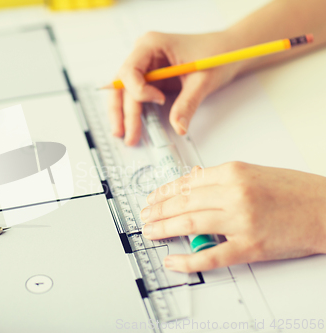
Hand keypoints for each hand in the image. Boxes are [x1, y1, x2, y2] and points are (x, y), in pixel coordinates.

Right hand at [108, 31, 241, 144]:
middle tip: (127, 134)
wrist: (229, 51)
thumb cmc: (217, 54)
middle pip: (122, 85)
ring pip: (124, 92)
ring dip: (123, 114)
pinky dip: (133, 112)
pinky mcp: (151, 80)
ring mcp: (145, 67)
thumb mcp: (203, 79)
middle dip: (123, 111)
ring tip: (125, 135)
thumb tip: (179, 127)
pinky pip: (136, 97)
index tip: (159, 100)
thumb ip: (188, 103)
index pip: (129, 70)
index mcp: (151, 45)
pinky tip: (131, 127)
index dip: (139, 90)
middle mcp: (143, 55)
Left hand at [140, 162, 325, 272]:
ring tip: (149, 231)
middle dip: (157, 210)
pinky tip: (172, 259)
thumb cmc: (294, 191)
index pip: (187, 182)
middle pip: (183, 202)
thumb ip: (221, 179)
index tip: (153, 197)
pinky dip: (187, 259)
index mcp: (234, 172)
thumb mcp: (254, 173)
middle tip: (144, 215)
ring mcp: (241, 221)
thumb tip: (190, 185)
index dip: (164, 192)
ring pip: (189, 224)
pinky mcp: (249, 247)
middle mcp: (234, 194)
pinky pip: (210, 255)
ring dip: (163, 228)